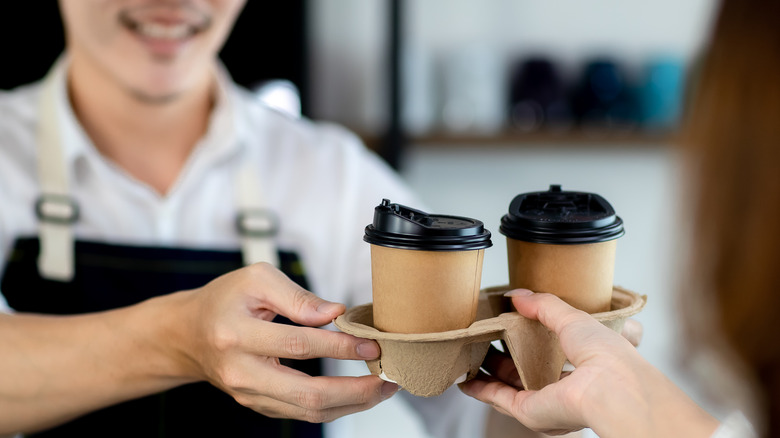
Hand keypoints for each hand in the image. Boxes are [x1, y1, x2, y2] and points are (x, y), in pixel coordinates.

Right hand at [178, 263, 397, 421]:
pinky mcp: (257, 405)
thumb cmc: (225, 300)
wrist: (188, 333)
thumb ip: (298, 296)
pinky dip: (334, 407)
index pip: (298, 345)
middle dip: (355, 390)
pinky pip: (301, 413)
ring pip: (307, 411)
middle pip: (306, 394)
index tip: (371, 343)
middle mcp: (240, 372)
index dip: (339, 345)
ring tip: (382, 388)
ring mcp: (248, 394)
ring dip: (351, 404)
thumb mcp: (257, 279)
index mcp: (236, 335)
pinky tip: (357, 393)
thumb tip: (336, 314)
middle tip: (387, 378)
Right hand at [459, 289, 718, 437]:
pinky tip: (468, 380)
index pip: (551, 354)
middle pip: (526, 373)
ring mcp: (546, 401)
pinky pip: (499, 399)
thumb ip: (544, 306)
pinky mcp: (529, 412)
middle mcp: (563, 389)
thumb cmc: (608, 356)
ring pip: (509, 388)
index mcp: (582, 366)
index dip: (530, 340)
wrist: (611, 387)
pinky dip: (481, 390)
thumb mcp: (573, 317)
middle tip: (486, 340)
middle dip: (505, 358)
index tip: (510, 325)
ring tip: (472, 356)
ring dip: (489, 374)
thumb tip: (519, 295)